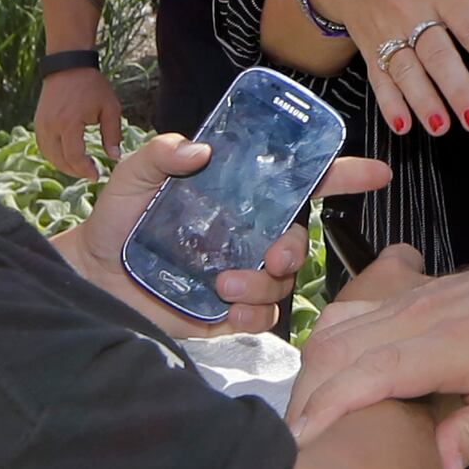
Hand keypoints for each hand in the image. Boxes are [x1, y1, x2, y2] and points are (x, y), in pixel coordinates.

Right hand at [34, 63, 126, 179]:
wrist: (67, 65)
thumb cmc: (91, 85)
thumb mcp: (109, 108)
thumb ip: (113, 134)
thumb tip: (114, 157)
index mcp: (69, 123)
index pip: (74, 157)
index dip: (85, 170)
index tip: (96, 175)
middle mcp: (51, 126)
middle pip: (59, 160)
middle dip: (75, 171)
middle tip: (89, 174)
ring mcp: (41, 124)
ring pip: (49, 155)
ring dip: (63, 165)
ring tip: (79, 168)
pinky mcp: (38, 121)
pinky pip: (43, 146)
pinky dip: (54, 155)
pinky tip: (66, 157)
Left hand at [64, 141, 395, 338]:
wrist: (91, 274)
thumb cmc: (116, 219)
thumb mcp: (134, 175)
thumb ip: (161, 154)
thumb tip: (196, 149)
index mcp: (239, 199)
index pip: (302, 184)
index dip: (344, 176)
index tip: (377, 173)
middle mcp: (247, 236)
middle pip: (299, 242)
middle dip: (294, 247)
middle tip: (268, 252)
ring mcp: (239, 276)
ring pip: (282, 284)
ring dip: (262, 285)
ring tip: (222, 282)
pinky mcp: (224, 313)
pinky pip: (262, 320)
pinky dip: (253, 315)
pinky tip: (225, 306)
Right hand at [289, 249, 468, 468]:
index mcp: (464, 341)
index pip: (380, 370)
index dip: (336, 407)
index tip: (306, 445)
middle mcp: (426, 312)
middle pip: (341, 347)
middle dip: (307, 400)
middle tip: (295, 455)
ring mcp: (410, 298)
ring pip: (336, 328)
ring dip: (310, 378)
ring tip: (303, 430)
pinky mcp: (403, 296)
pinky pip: (347, 317)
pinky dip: (324, 353)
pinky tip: (321, 391)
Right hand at [304, 0, 468, 136]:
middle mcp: (411, 9)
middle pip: (436, 53)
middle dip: (457, 89)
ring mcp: (386, 30)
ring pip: (406, 70)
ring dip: (424, 101)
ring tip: (443, 126)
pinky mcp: (368, 48)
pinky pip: (378, 78)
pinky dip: (389, 103)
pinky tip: (403, 124)